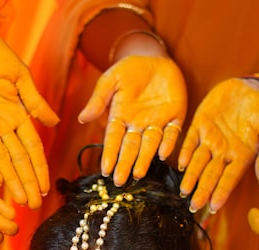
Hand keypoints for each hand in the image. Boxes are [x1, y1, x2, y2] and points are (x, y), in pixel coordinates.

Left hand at [0, 26, 59, 208]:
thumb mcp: (19, 75)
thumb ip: (35, 102)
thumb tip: (56, 124)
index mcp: (18, 113)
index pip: (32, 148)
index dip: (39, 169)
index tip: (46, 188)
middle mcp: (2, 124)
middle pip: (17, 160)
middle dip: (26, 182)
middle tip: (33, 206)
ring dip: (9, 181)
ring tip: (18, 201)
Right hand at [79, 55, 186, 185]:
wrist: (155, 59)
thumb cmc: (130, 70)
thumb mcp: (111, 79)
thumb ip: (99, 98)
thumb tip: (82, 118)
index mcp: (120, 118)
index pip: (113, 139)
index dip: (110, 154)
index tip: (105, 169)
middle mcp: (138, 125)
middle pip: (130, 147)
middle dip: (125, 164)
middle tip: (120, 181)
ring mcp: (157, 123)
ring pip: (150, 145)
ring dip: (145, 159)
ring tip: (138, 174)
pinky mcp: (175, 117)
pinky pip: (172, 133)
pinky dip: (168, 143)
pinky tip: (163, 154)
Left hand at [178, 78, 258, 212]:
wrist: (252, 87)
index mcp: (241, 156)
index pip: (229, 179)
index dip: (222, 192)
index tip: (214, 207)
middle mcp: (223, 152)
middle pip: (211, 175)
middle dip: (202, 191)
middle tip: (193, 206)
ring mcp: (210, 139)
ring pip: (198, 162)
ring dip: (191, 176)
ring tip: (184, 191)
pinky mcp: (199, 125)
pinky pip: (190, 141)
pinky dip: (185, 152)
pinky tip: (180, 163)